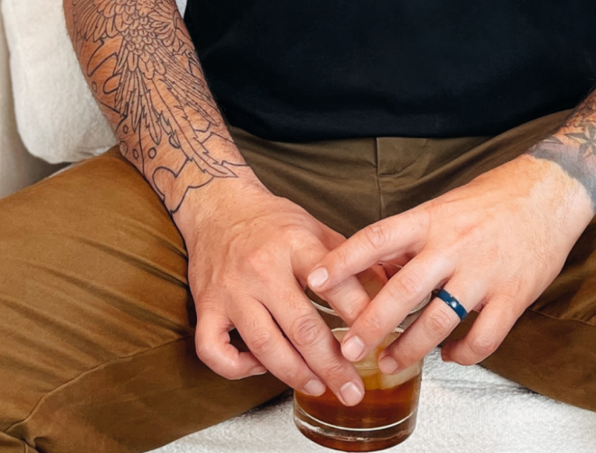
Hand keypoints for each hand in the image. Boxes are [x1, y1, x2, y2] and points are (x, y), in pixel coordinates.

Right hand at [179, 181, 377, 404]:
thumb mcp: (315, 228)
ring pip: (263, 345)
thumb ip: (350, 259)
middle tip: (352, 390)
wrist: (217, 204)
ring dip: (294, 374)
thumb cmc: (271, 220)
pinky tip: (259, 368)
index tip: (378, 341)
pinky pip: (214, 350)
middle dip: (332, 365)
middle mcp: (261, 268)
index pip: (333, 284)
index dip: (359, 316)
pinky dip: (237, 368)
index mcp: (295, 245)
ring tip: (317, 387)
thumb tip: (390, 286)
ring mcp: (231, 290)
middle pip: (301, 327)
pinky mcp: (205, 305)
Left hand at [306, 155, 593, 384]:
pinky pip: (483, 337)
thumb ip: (414, 237)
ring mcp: (484, 273)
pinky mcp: (513, 295)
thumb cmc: (495, 197)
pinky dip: (463, 355)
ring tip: (390, 363)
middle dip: (370, 325)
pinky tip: (450, 356)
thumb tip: (378, 267)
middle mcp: (453, 245)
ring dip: (410, 349)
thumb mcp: (445, 205)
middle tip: (347, 349)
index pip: (376, 239)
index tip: (314, 282)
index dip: (342, 262)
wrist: (553, 190)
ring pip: (438, 322)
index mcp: (431, 218)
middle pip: (402, 292)